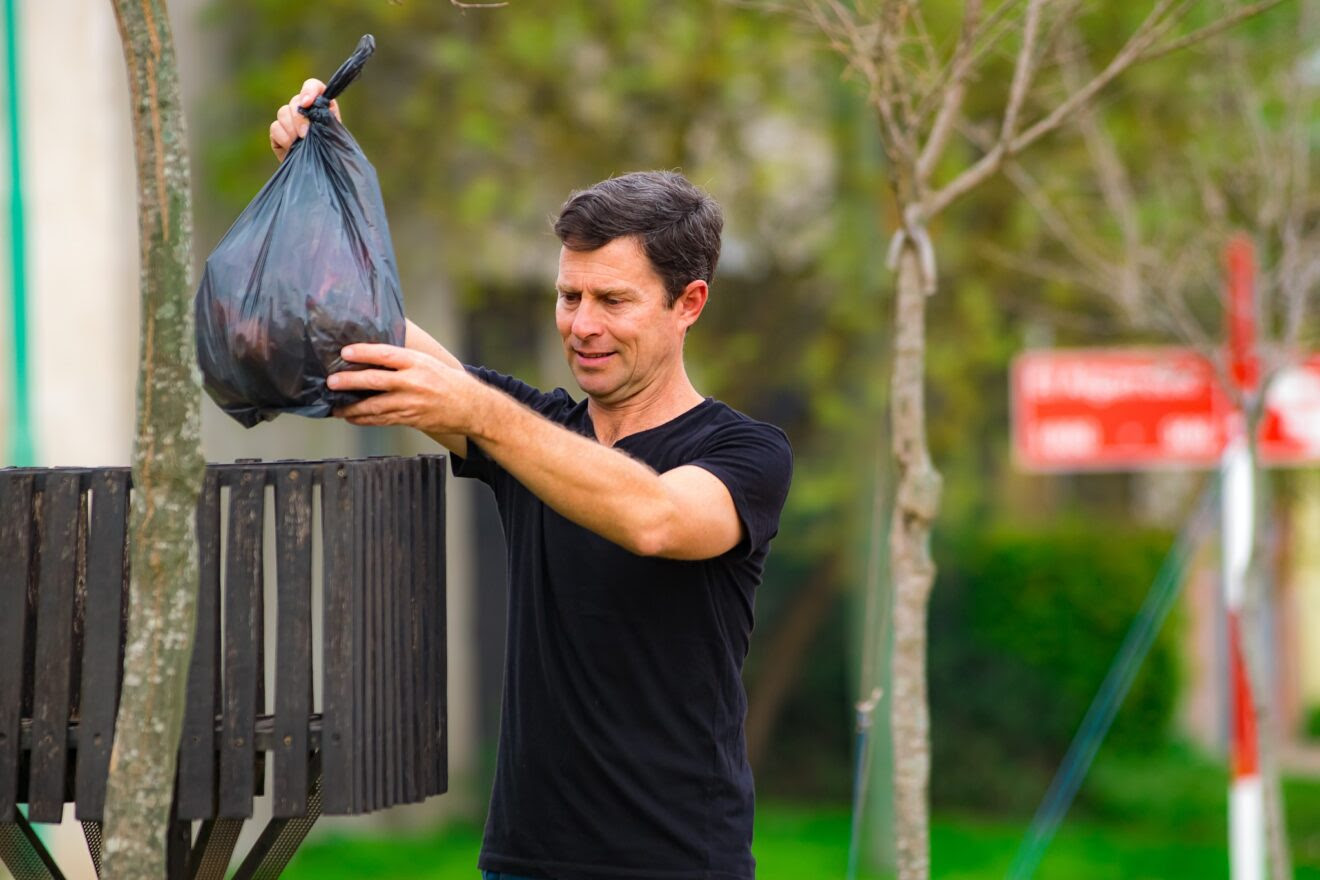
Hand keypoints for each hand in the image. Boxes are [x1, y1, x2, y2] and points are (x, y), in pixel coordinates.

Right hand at [269, 78, 341, 161]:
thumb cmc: (333, 156)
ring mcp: (290, 120)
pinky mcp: (278, 133)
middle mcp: (305, 110)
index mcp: (322, 106)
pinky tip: (291, 147)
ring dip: (291, 128)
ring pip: (283, 112)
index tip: (307, 103)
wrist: (322, 174)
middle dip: (299, 118)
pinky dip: (283, 137)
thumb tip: (310, 112)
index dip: (309, 91)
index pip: (313, 87)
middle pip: (295, 101)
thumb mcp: (336, 137)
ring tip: (299, 142)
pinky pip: (275, 127)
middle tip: (305, 134)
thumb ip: (327, 122)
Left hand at [328, 343, 486, 435]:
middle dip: (350, 381)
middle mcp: (413, 382)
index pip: (385, 354)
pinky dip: (364, 419)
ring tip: (335, 407)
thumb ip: (402, 360)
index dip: (363, 352)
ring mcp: (411, 403)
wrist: (470, 406)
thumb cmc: (446, 381)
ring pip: (375, 406)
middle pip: (375, 380)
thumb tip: (370, 356)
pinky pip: (382, 420)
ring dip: (352, 407)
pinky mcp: (410, 419)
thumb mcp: (427, 362)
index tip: (345, 352)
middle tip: (332, 382)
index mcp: (417, 362)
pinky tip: (352, 417)